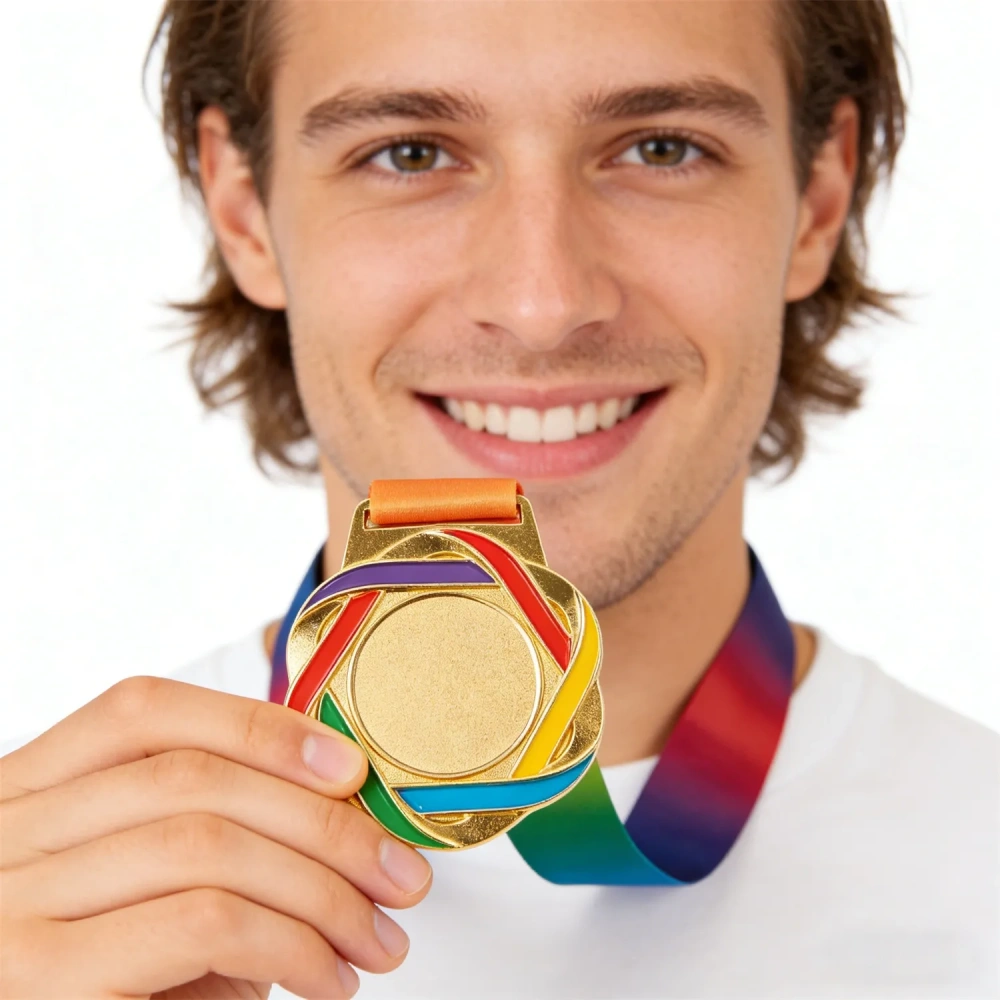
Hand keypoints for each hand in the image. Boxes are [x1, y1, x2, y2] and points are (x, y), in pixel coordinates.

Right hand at [0, 676, 433, 998]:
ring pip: (210, 845)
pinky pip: (206, 922)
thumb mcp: (144, 887)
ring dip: (324, 891)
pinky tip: (327, 976)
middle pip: (193, 777)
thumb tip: (336, 799)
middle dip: (323, 822)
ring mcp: (11, 904)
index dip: (260, 725)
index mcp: (28, 789)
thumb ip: (207, 830)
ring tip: (377, 938)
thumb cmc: (111, 980)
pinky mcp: (41, 978)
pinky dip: (293, 943)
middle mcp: (7, 831)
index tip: (350, 767)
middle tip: (400, 875)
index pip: (143, 710)